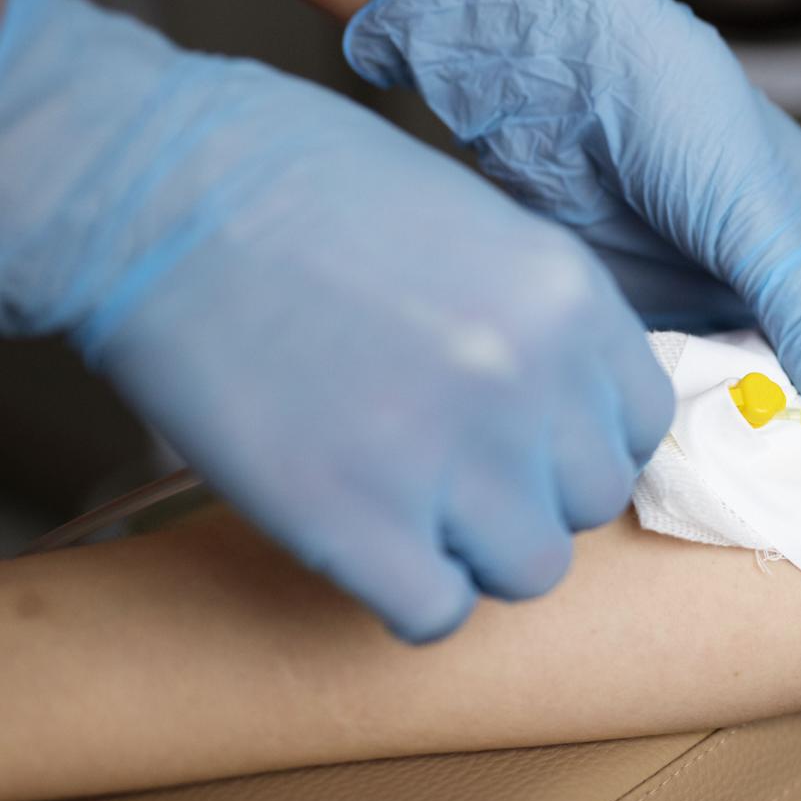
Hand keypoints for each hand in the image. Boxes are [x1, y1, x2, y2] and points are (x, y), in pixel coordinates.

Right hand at [0, 0, 673, 640]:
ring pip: (531, 570)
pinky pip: (436, 614)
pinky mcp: (352, 519)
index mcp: (569, 299)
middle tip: (453, 465)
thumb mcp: (476, 222)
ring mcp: (447, 454)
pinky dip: (406, 595)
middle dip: (531, 493)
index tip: (527, 435)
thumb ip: (541, 319)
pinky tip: (364, 544)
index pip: (642, 424)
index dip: (579, 438)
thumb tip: (573, 407)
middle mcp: (531, 380)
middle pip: (592, 501)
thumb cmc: (302, 187)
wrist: (157, 191)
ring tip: (408, 503)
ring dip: (475, 551)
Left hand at [344, 0, 800, 439]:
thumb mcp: (766, 224)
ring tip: (747, 501)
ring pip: (744, 401)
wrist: (546, 71)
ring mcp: (713, 306)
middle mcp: (784, 283)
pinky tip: (679, 468)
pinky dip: (677, 426)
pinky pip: (675, 392)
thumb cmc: (677, 112)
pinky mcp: (647, 320)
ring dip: (739, 441)